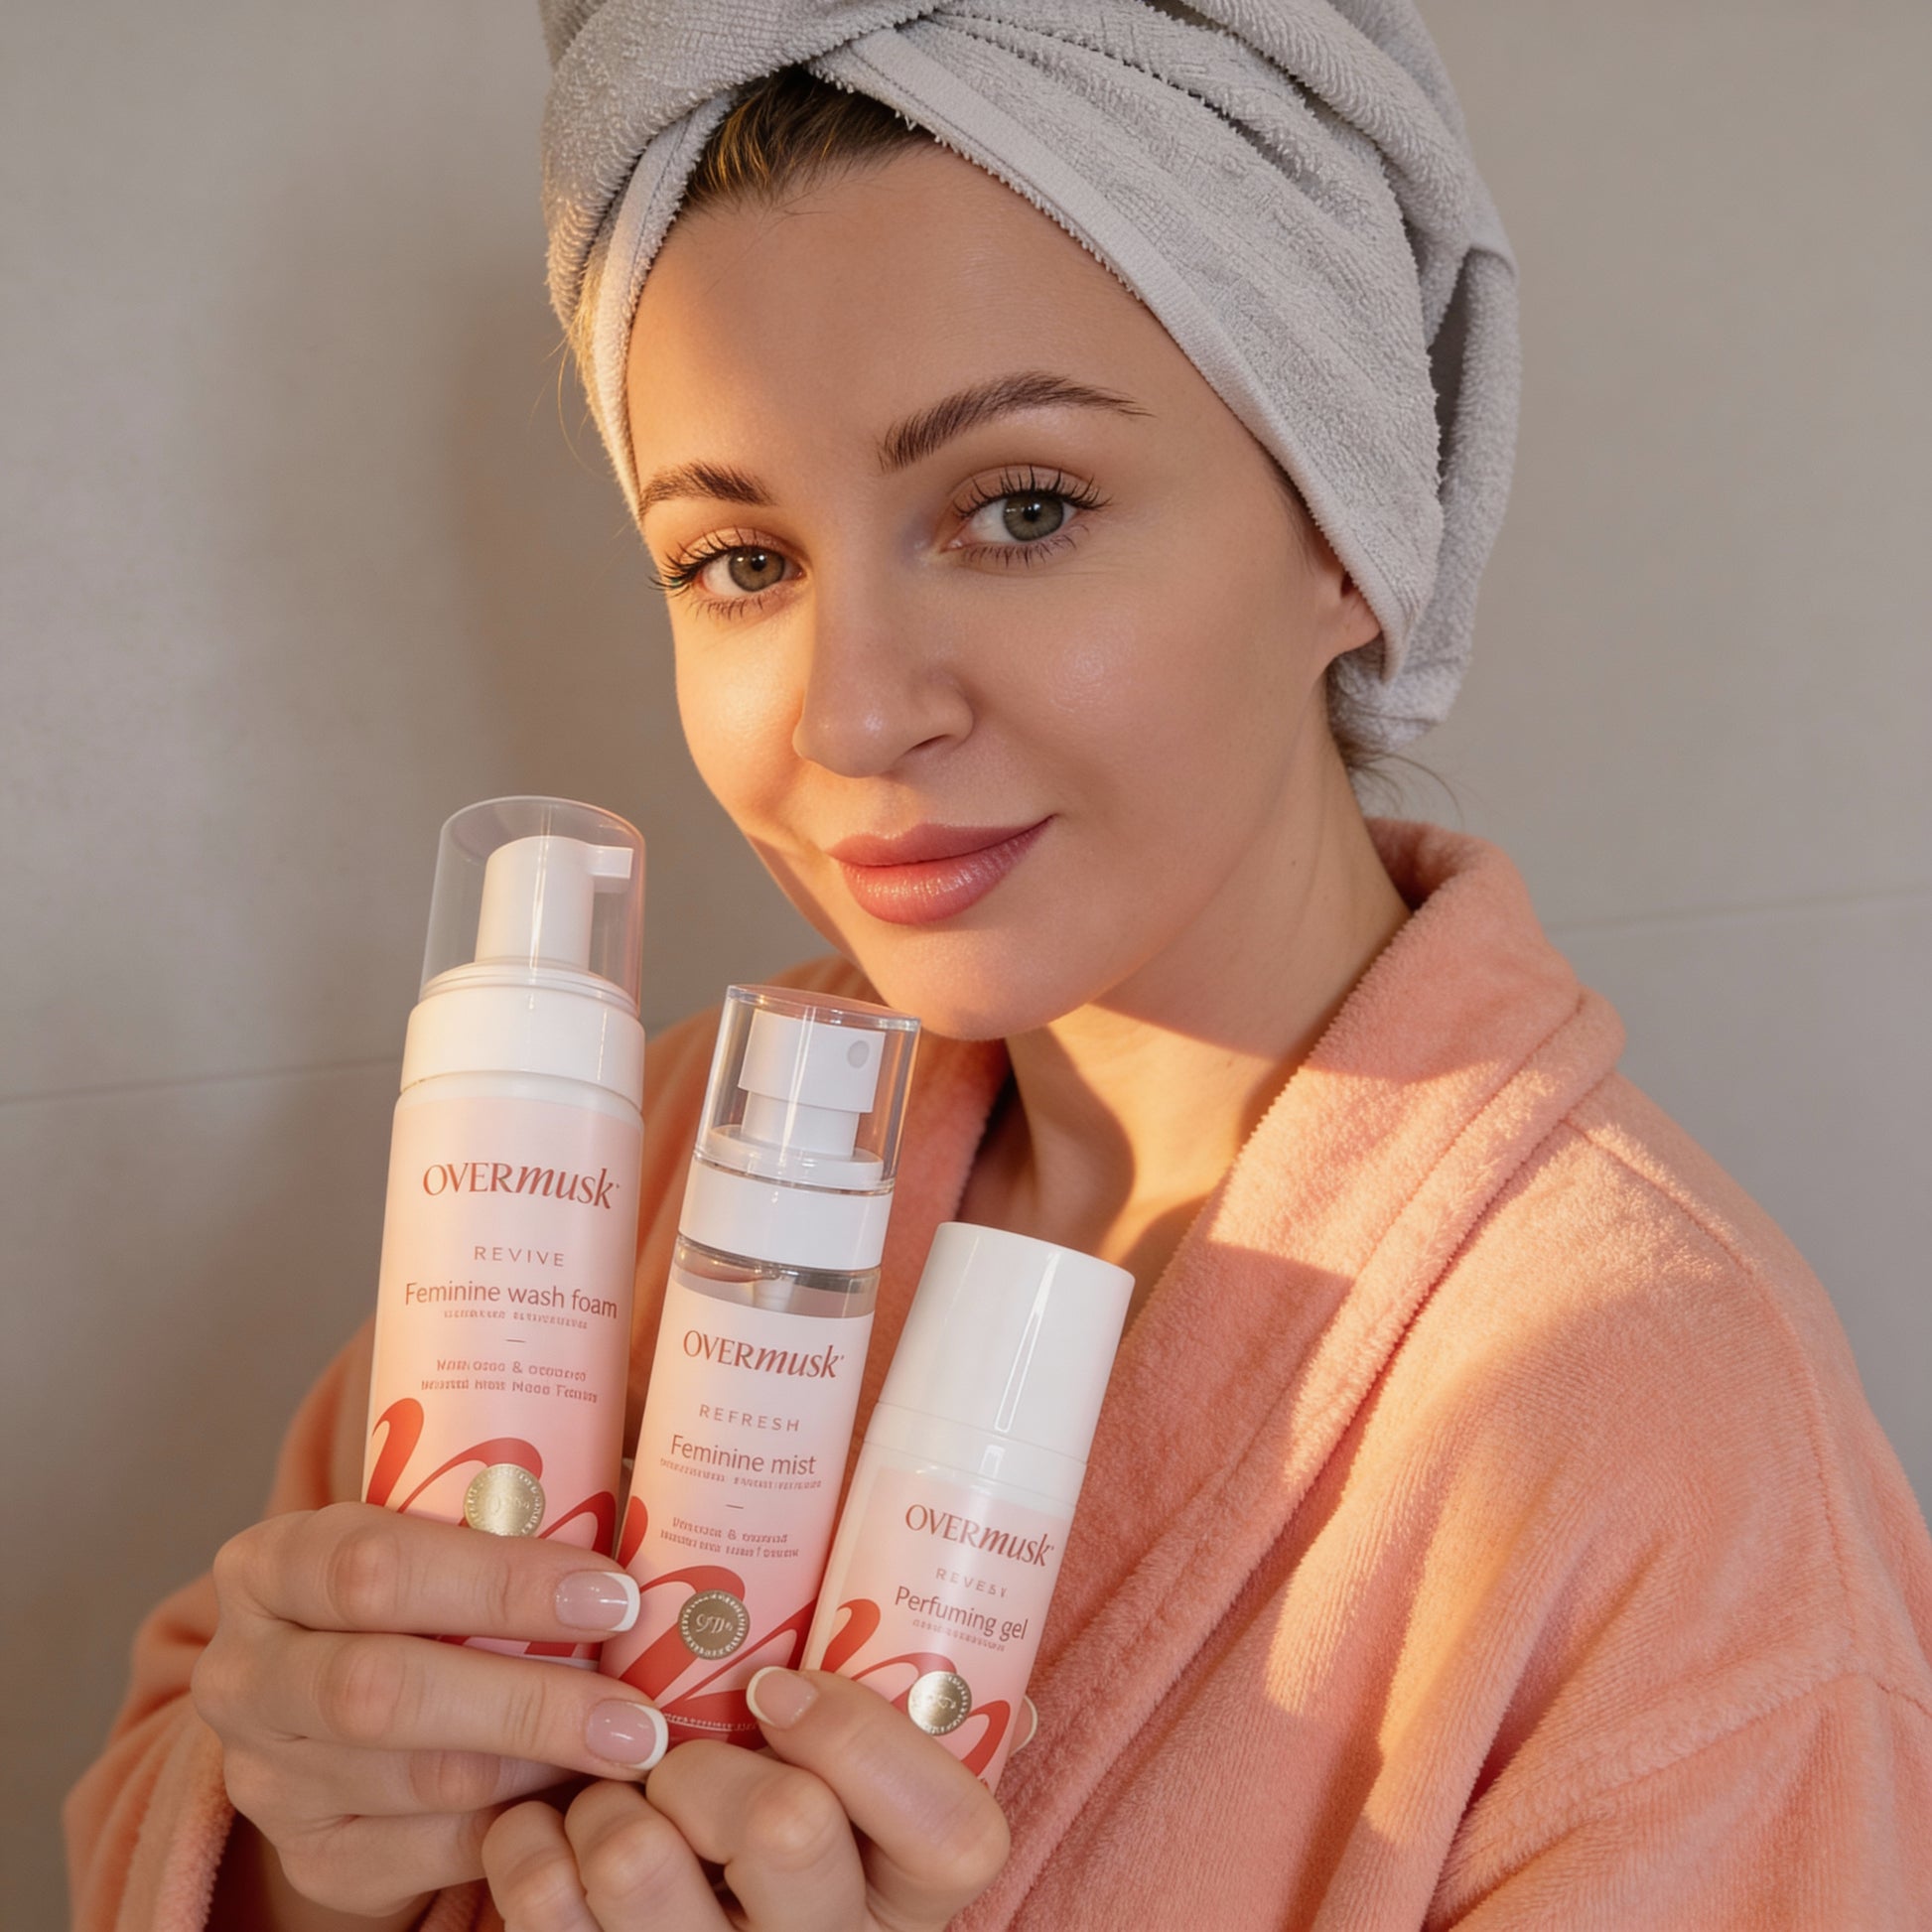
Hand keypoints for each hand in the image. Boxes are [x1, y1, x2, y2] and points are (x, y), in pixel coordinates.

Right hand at [192, 1501, 670, 1920]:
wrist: (338, 1697)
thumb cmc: (425, 1588)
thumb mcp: (436, 1531)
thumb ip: (512, 1510)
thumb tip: (661, 1490)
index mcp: (275, 1563)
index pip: (374, 1565)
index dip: (499, 1581)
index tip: (614, 1592)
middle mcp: (246, 1672)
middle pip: (383, 1690)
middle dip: (529, 1700)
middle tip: (638, 1712)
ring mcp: (269, 1775)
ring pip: (420, 1780)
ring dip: (542, 1766)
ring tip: (633, 1748)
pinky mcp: (312, 1857)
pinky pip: (429, 1853)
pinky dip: (520, 1825)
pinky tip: (584, 1795)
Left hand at [480, 1667, 1011, 1929]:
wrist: (677, 1928)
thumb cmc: (767, 1835)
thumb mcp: (858, 1804)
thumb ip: (905, 1729)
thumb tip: (977, 1667)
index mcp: (907, 1898)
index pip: (955, 1831)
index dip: (860, 1738)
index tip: (773, 1688)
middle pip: (789, 1825)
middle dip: (705, 1763)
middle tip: (673, 1759)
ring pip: (639, 1866)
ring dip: (605, 1802)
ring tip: (607, 1797)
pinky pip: (543, 1909)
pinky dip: (526, 1842)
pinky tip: (547, 1831)